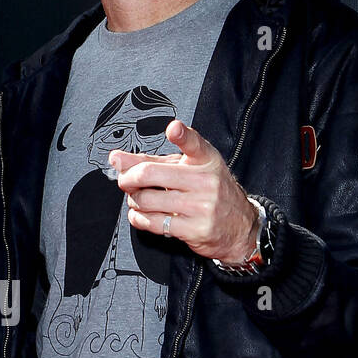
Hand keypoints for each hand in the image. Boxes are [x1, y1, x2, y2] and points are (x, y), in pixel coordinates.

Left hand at [110, 120, 257, 263]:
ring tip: (138, 199)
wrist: (239, 226)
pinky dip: (138, 218)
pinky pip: (153, 223)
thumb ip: (153, 161)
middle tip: (124, 180)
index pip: (194, 143)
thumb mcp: (190, 169)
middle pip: (150, 174)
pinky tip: (142, 214)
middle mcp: (205, 181)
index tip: (173, 128)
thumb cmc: (210, 192)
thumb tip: (117, 159)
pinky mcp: (194, 229)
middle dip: (127, 178)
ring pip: (146, 200)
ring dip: (133, 200)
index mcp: (205, 160)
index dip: (182, 135)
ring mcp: (200, 206)